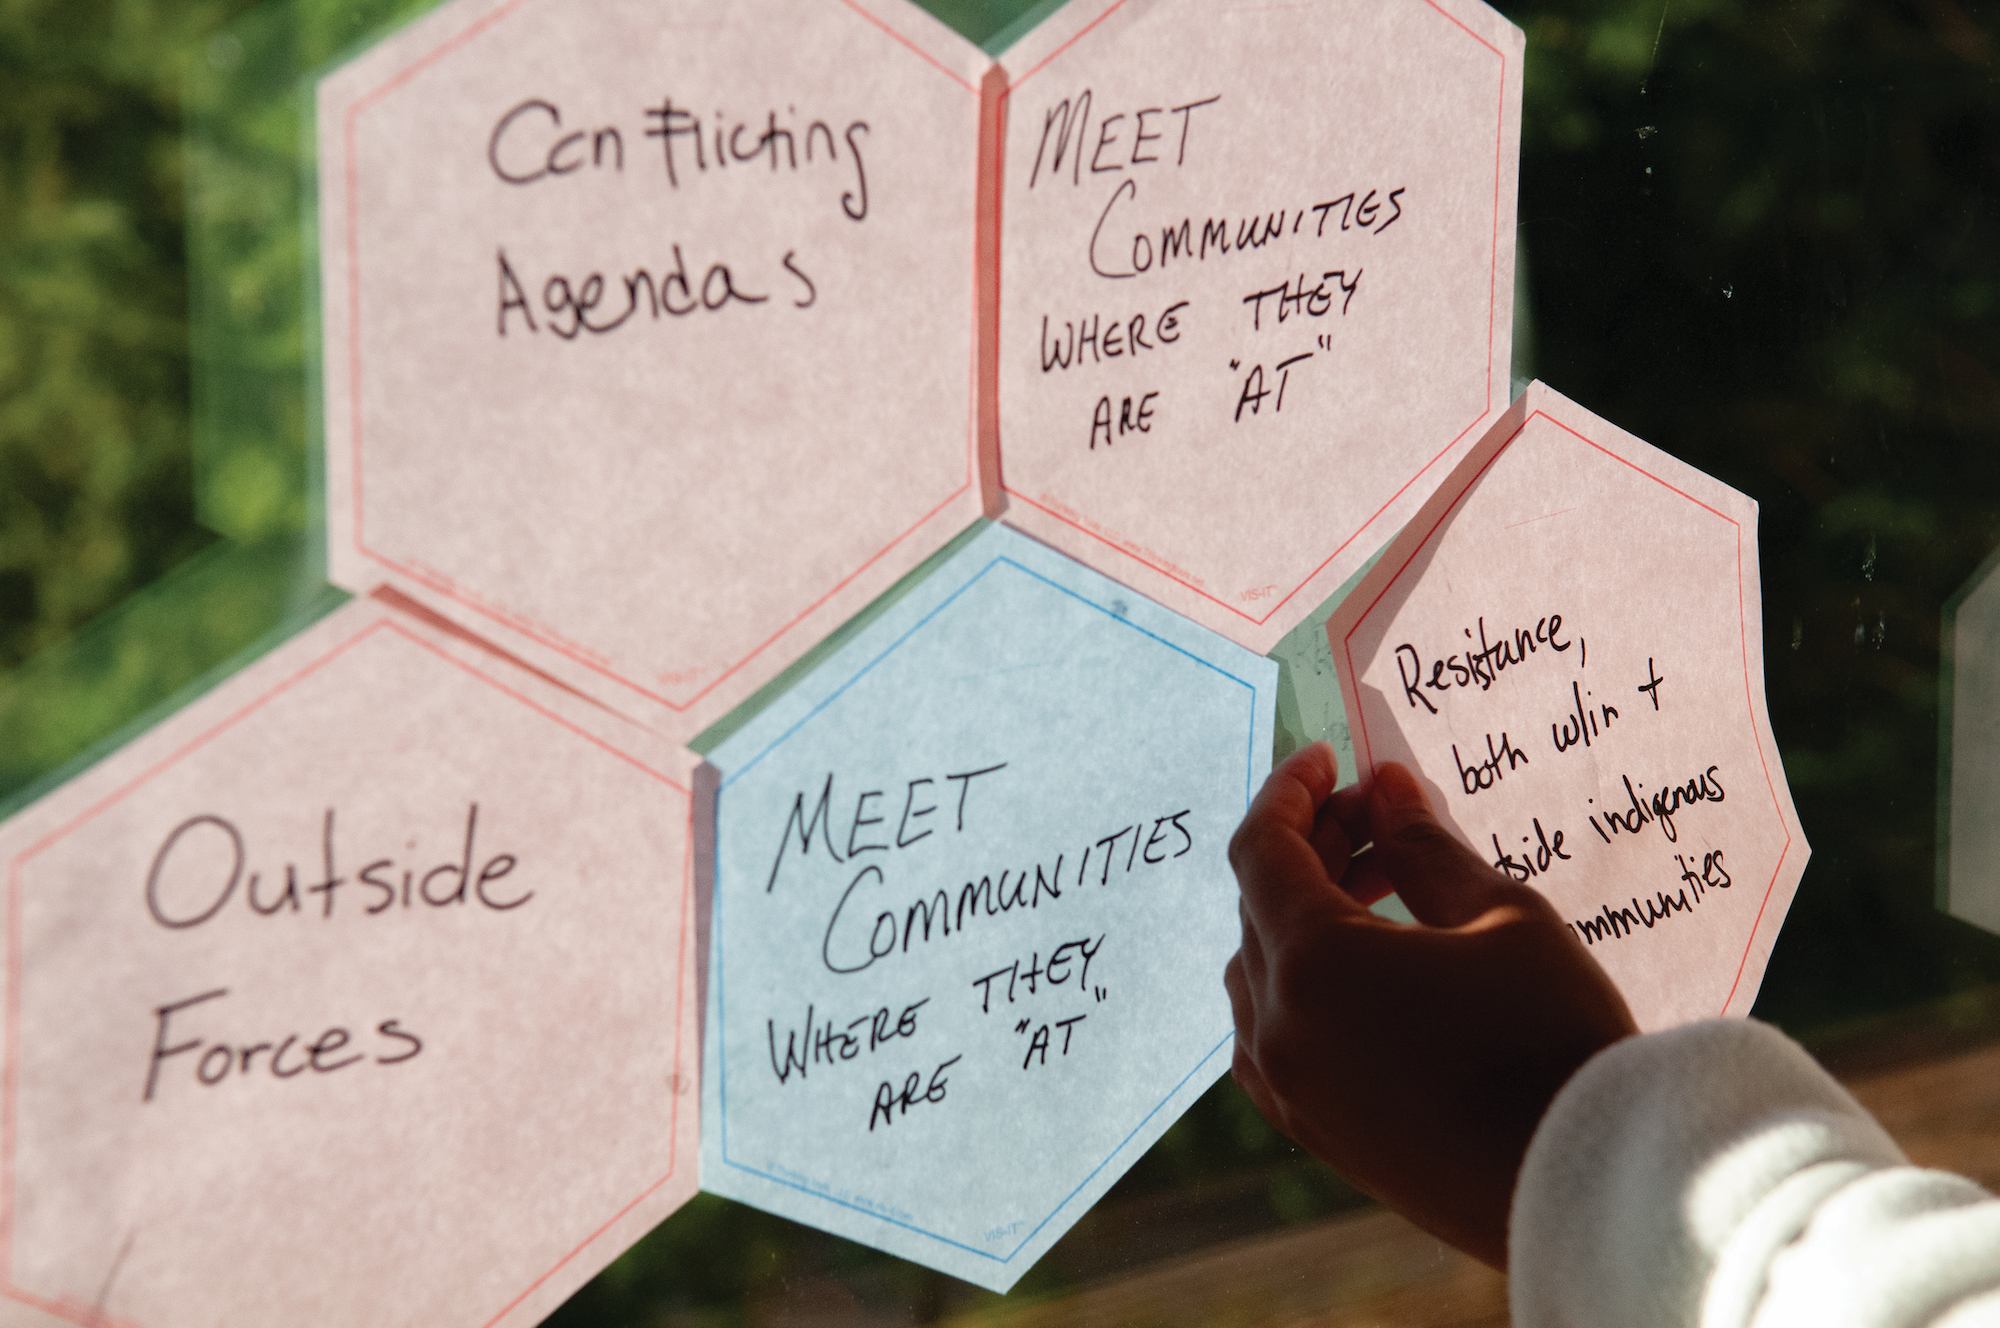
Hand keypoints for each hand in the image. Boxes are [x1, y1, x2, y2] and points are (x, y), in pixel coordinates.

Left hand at [1224, 744, 1636, 1267]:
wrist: (1593, 1185)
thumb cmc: (1557, 1037)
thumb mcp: (1500, 915)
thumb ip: (1424, 844)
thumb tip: (1385, 785)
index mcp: (1314, 964)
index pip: (1263, 851)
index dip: (1290, 791)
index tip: (1327, 758)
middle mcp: (1279, 1029)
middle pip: (1261, 909)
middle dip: (1312, 847)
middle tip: (1378, 816)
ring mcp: (1290, 1089)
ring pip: (1260, 974)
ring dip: (1304, 917)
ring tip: (1384, 885)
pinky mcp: (1315, 1132)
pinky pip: (1272, 1039)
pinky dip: (1299, 986)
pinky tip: (1365, 968)